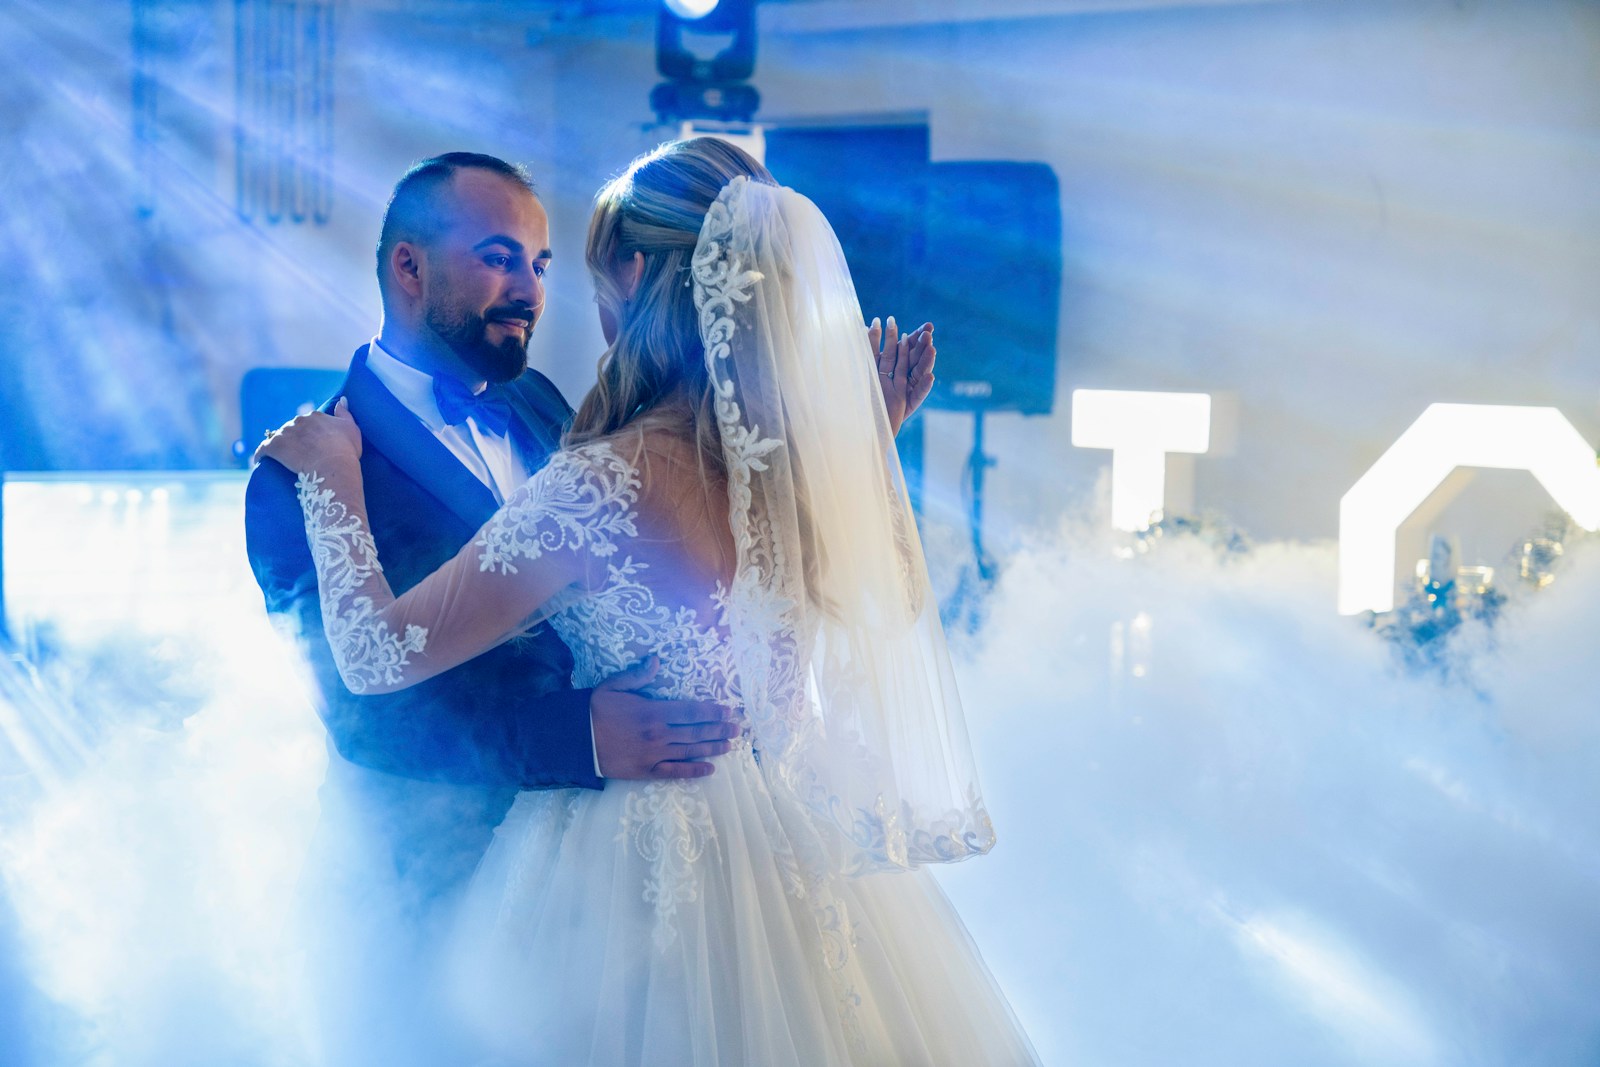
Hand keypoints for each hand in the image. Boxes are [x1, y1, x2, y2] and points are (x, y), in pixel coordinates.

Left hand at [254, 396, 362, 472]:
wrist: (333, 466)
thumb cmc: (345, 450)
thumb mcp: (352, 428)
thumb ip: (345, 413)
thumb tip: (341, 400)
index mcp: (316, 416)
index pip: (308, 422)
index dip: (309, 434)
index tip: (312, 444)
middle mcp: (299, 420)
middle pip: (292, 428)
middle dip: (294, 439)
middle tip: (299, 454)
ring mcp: (285, 433)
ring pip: (278, 437)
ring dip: (279, 446)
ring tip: (282, 459)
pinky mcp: (274, 446)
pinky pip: (263, 449)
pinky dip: (261, 454)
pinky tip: (261, 460)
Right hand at [590, 657, 741, 779]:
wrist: (576, 740)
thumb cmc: (595, 710)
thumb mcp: (614, 686)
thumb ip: (638, 675)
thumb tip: (656, 660)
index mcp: (653, 711)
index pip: (691, 711)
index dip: (712, 711)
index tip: (727, 711)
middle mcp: (658, 734)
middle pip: (696, 732)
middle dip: (719, 729)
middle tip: (737, 729)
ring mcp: (654, 755)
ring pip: (690, 751)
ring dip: (712, 748)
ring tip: (729, 745)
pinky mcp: (646, 771)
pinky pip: (674, 773)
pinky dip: (693, 771)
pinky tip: (709, 769)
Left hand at [867, 315, 935, 435]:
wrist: (863, 423)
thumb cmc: (862, 395)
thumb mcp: (864, 370)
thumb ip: (868, 349)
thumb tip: (864, 326)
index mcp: (892, 365)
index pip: (904, 346)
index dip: (914, 336)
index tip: (927, 325)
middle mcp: (902, 375)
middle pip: (914, 356)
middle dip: (921, 344)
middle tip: (929, 331)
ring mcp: (907, 388)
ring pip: (919, 372)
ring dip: (926, 361)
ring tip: (932, 349)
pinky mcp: (908, 403)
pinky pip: (918, 395)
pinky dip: (925, 386)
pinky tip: (931, 377)